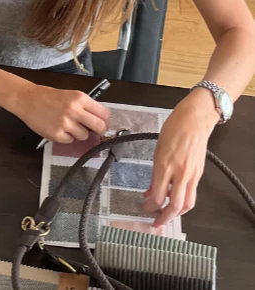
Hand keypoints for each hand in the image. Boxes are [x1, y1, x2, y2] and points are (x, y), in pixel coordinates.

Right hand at [11, 83, 109, 143]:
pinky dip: (66, 137)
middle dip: (99, 131)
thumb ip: (85, 106)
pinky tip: (58, 128)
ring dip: (79, 133)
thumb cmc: (48, 97)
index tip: (103, 124)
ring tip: (68, 125)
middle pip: (99, 127)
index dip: (105, 121)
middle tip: (94, 131)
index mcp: (80, 98)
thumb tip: (100, 120)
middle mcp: (74, 110)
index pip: (104, 114)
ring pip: (84, 136)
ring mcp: (65, 123)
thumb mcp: (70, 95)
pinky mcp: (56, 134)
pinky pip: (70, 140)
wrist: (27, 99)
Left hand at [143, 88, 218, 225]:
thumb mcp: (157, 149)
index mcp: (164, 164)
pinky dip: (183, 201)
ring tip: (166, 215)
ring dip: (176, 213)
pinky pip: (191, 194)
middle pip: (175, 205)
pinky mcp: (199, 174)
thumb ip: (154, 172)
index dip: (150, 206)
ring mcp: (191, 174)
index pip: (157, 194)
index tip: (144, 208)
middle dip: (164, 218)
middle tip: (155, 223)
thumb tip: (149, 190)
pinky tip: (174, 199)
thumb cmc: (172, 129)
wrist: (194, 120)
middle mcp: (179, 172)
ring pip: (187, 204)